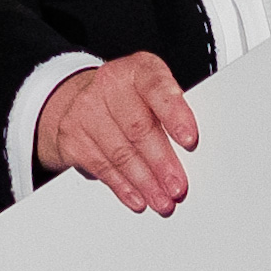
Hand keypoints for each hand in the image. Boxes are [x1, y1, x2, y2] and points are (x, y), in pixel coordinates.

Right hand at [33, 54, 198, 214]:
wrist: (79, 99)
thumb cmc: (129, 100)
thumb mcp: (152, 93)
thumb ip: (172, 114)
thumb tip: (198, 152)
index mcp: (136, 70)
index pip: (156, 86)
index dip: (174, 112)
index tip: (189, 139)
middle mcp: (108, 85)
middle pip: (137, 126)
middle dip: (161, 161)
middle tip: (178, 186)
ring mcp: (86, 110)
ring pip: (119, 151)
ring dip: (145, 181)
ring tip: (163, 200)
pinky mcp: (72, 137)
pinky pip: (101, 166)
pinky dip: (122, 186)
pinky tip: (137, 198)